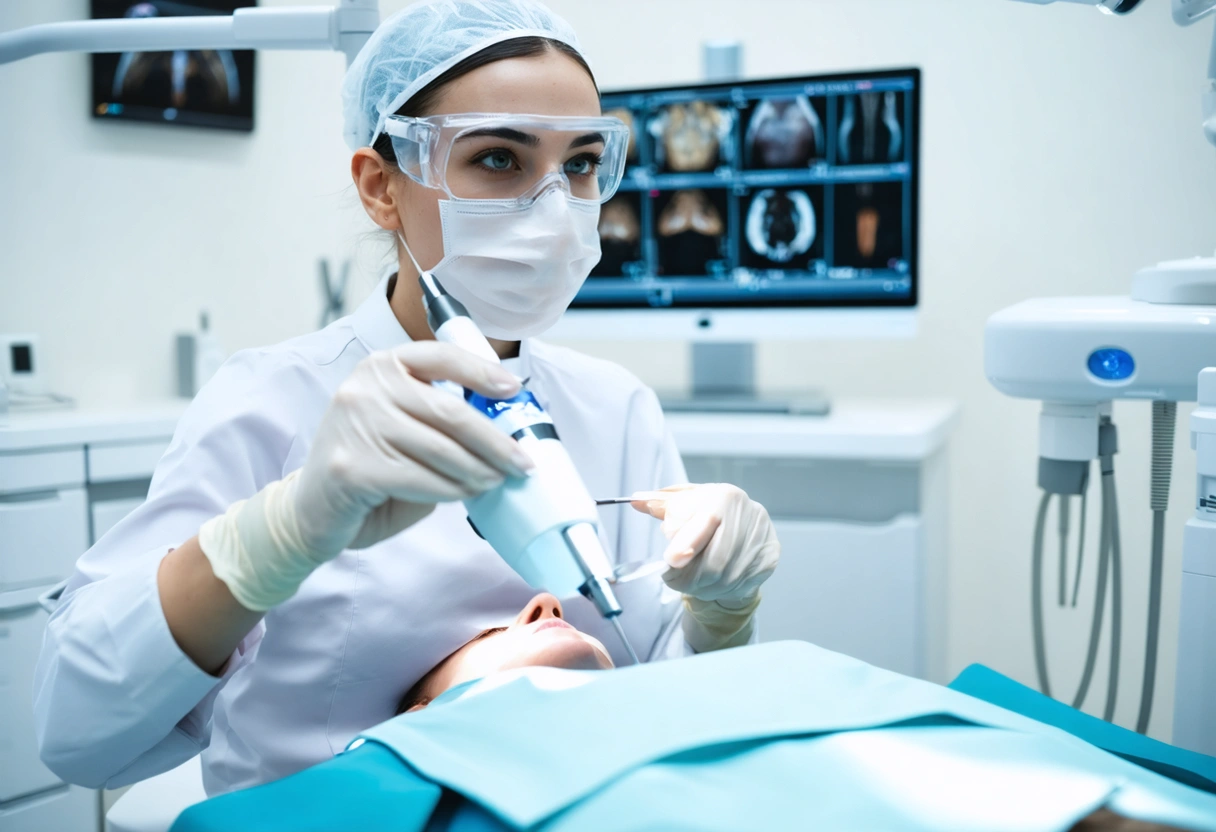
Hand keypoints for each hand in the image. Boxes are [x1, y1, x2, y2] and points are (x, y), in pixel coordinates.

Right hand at [294, 341, 532, 554]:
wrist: (310, 509)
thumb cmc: (368, 465)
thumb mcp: (403, 426)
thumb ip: (440, 420)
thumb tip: (501, 430)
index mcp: (381, 367)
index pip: (440, 356)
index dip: (481, 371)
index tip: (513, 388)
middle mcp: (365, 388)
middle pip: (450, 412)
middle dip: (495, 440)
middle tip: (522, 461)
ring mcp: (356, 425)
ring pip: (442, 450)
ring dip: (480, 471)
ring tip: (498, 481)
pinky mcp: (354, 467)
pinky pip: (424, 480)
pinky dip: (454, 491)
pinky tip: (467, 494)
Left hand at [632, 483, 779, 606]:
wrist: (744, 527)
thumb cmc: (706, 515)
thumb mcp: (683, 504)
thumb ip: (660, 504)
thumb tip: (636, 500)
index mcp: (724, 496)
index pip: (706, 521)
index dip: (688, 543)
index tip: (672, 560)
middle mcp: (749, 514)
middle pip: (715, 560)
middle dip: (689, 577)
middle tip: (673, 579)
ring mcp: (762, 538)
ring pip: (726, 578)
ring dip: (702, 588)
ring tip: (690, 582)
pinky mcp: (769, 558)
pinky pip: (740, 586)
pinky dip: (719, 591)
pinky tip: (711, 584)